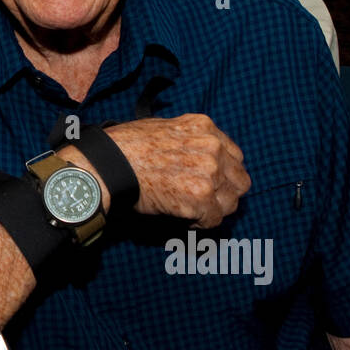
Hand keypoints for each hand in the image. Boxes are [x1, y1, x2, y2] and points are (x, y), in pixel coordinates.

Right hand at [106, 115, 249, 227]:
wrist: (109, 163)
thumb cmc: (127, 146)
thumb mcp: (164, 127)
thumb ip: (190, 140)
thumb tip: (196, 155)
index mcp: (205, 128)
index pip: (235, 157)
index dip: (224, 173)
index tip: (210, 183)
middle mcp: (212, 148)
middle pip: (240, 181)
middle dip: (223, 193)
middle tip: (202, 200)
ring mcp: (209, 173)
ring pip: (230, 203)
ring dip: (212, 210)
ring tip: (189, 208)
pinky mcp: (200, 197)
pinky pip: (213, 220)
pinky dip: (200, 223)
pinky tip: (182, 216)